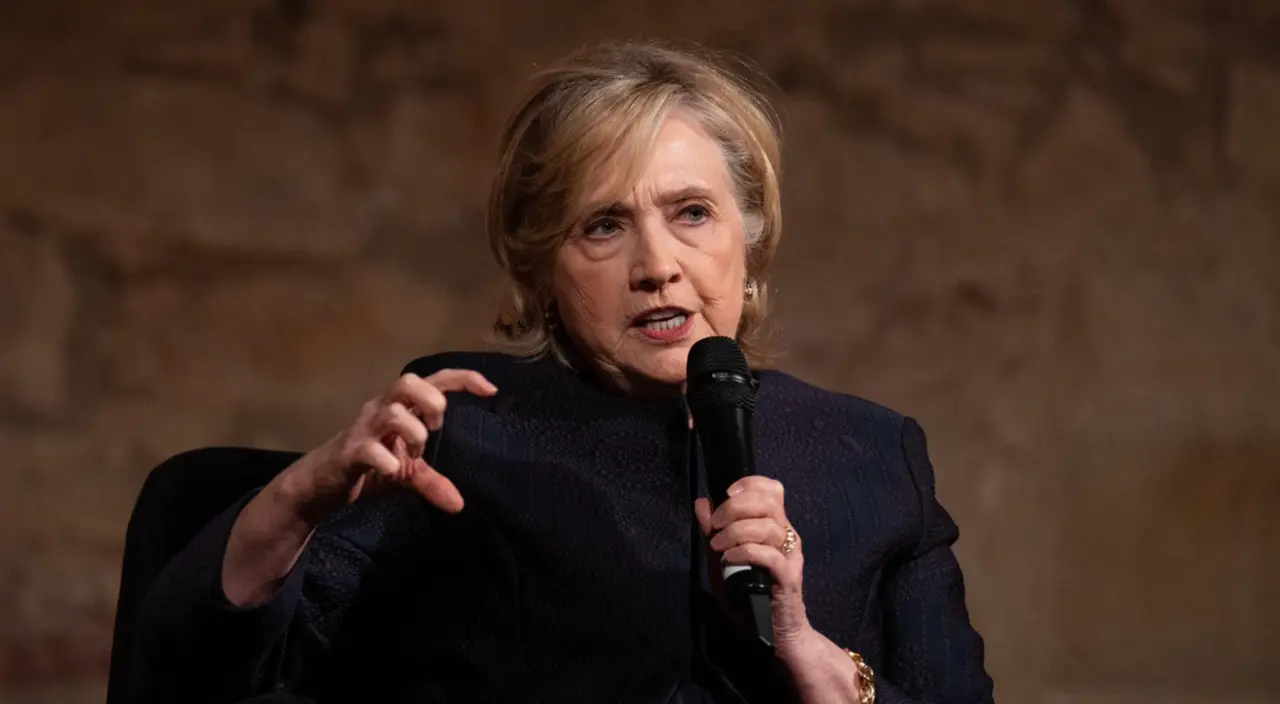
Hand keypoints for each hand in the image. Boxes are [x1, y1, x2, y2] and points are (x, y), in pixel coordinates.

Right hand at [300, 369, 496, 516]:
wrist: (321, 484)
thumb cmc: (367, 467)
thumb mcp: (405, 474)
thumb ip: (432, 481)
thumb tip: (458, 504)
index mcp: (400, 407)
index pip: (433, 380)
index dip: (462, 378)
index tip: (491, 389)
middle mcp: (381, 409)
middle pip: (407, 381)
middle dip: (430, 400)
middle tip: (435, 428)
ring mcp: (364, 428)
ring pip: (391, 412)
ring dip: (412, 432)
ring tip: (414, 453)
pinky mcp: (349, 452)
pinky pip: (370, 449)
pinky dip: (388, 461)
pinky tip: (393, 471)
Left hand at [694, 476, 809, 650]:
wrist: (768, 631)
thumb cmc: (747, 592)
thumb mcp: (723, 556)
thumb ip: (713, 530)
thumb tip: (701, 503)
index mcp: (775, 526)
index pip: (773, 490)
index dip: (751, 484)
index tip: (727, 493)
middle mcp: (787, 536)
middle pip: (769, 503)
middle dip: (736, 508)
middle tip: (715, 525)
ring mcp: (790, 556)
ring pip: (768, 527)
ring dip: (736, 532)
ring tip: (718, 547)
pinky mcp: (789, 577)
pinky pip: (769, 555)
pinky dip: (745, 552)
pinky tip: (729, 559)